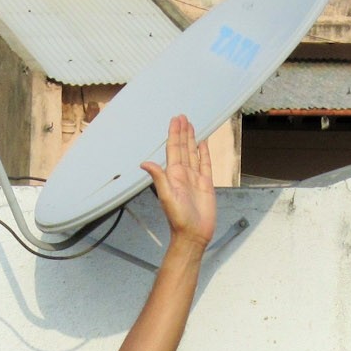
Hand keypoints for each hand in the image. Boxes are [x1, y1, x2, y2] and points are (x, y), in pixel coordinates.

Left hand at [139, 114, 215, 250]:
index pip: (173, 149)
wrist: (193, 234)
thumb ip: (158, 178)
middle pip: (183, 148)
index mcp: (173, 175)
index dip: (174, 134)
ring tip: (191, 125)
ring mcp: (195, 178)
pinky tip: (203, 143)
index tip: (176, 120)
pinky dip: (204, 153)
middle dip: (183, 132)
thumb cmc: (179, 219)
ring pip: (193, 153)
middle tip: (182, 116)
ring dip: (192, 139)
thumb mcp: (167, 197)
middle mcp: (183, 174)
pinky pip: (205, 164)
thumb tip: (144, 163)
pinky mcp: (206, 184)